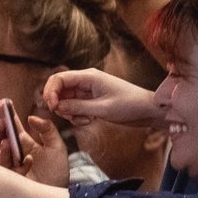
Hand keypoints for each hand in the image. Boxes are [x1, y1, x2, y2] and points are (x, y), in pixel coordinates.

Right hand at [1, 111, 70, 187]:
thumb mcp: (57, 146)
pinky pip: (10, 171)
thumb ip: (47, 130)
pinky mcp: (14, 180)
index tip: (4, 104)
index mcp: (26, 144)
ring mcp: (13, 167)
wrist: (60, 194)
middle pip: (1, 140)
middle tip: (0, 123)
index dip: (8, 116)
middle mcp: (16, 154)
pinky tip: (29, 160)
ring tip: (6, 141)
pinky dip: (19, 164)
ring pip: (1, 155)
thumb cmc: (57, 172)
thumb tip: (31, 117)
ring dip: (3, 148)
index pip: (14, 128)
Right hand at [43, 67, 160, 127]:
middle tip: (68, 116)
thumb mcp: (102, 109)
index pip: (59, 79)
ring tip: (85, 120)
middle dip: (59, 104)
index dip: (50, 92)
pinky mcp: (91, 100)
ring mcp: (88, 91)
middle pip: (59, 89)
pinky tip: (89, 121)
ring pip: (66, 100)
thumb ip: (77, 107)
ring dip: (70, 112)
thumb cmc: (129, 105)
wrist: (147, 110)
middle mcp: (86, 81)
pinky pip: (75, 107)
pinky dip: (77, 115)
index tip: (53, 108)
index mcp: (89, 76)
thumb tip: (57, 107)